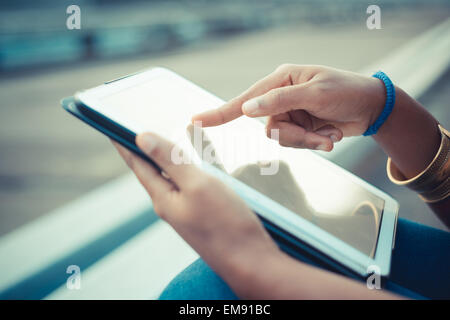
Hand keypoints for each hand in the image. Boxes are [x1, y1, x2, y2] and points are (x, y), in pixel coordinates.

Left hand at [112, 133, 280, 296]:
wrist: (252, 263)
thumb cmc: (227, 224)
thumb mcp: (197, 184)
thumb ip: (170, 160)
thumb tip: (141, 138)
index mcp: (163, 198)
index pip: (137, 165)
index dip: (125, 144)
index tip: (112, 128)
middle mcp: (172, 206)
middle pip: (153, 172)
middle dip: (145, 151)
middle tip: (137, 130)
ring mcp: (188, 212)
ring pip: (173, 178)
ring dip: (168, 159)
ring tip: (165, 142)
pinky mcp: (204, 215)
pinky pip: (191, 186)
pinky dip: (190, 170)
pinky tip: (200, 164)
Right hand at [192, 64, 384, 150]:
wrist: (371, 108)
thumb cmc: (346, 91)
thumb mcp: (315, 93)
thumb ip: (280, 101)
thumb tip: (247, 109)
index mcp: (280, 80)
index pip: (245, 99)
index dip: (219, 113)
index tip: (195, 120)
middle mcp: (281, 97)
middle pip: (268, 127)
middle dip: (296, 137)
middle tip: (321, 137)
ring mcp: (290, 114)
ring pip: (282, 139)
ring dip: (308, 141)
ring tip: (330, 136)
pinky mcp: (300, 128)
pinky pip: (296, 144)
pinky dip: (314, 144)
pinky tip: (331, 136)